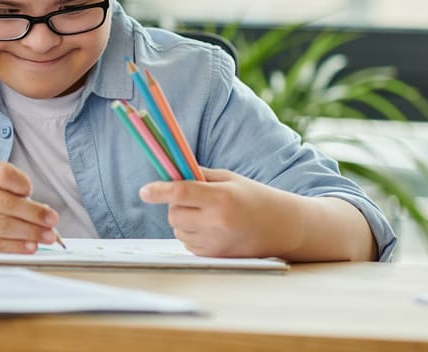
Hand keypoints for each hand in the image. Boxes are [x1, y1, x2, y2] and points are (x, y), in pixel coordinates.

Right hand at [0, 160, 57, 252]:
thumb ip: (4, 184)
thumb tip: (39, 207)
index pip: (3, 174)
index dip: (22, 183)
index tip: (31, 191)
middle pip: (8, 204)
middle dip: (35, 215)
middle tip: (52, 220)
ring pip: (4, 227)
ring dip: (31, 233)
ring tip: (48, 236)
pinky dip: (16, 246)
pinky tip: (30, 246)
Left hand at [138, 167, 300, 257]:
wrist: (283, 228)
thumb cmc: (254, 198)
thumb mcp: (228, 179)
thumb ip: (198, 176)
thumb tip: (168, 172)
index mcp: (222, 199)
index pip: (182, 193)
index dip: (159, 191)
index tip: (144, 191)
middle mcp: (217, 223)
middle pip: (174, 213)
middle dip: (175, 204)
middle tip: (194, 199)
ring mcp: (216, 243)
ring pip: (178, 229)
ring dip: (184, 219)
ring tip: (208, 214)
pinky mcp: (215, 257)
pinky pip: (187, 242)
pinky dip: (192, 233)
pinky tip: (213, 228)